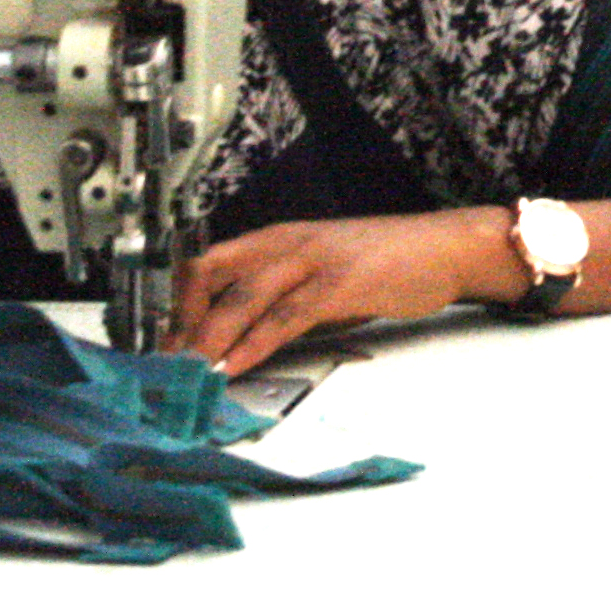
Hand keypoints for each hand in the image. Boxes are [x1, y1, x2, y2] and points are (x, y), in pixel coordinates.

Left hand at [170, 207, 509, 372]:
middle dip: (181, 323)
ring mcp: (314, 260)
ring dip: (209, 340)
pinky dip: (254, 343)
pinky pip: (285, 316)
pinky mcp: (341, 283)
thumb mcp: (321, 271)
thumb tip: (241, 335)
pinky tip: (237, 364)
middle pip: (212, 275)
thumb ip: (283, 295)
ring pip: (242, 297)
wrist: (445, 247)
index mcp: (279, 237)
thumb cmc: (386, 260)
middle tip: (166, 363)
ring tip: (189, 373)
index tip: (165, 341)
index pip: (208, 263)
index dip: (177, 303)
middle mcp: (288, 242)